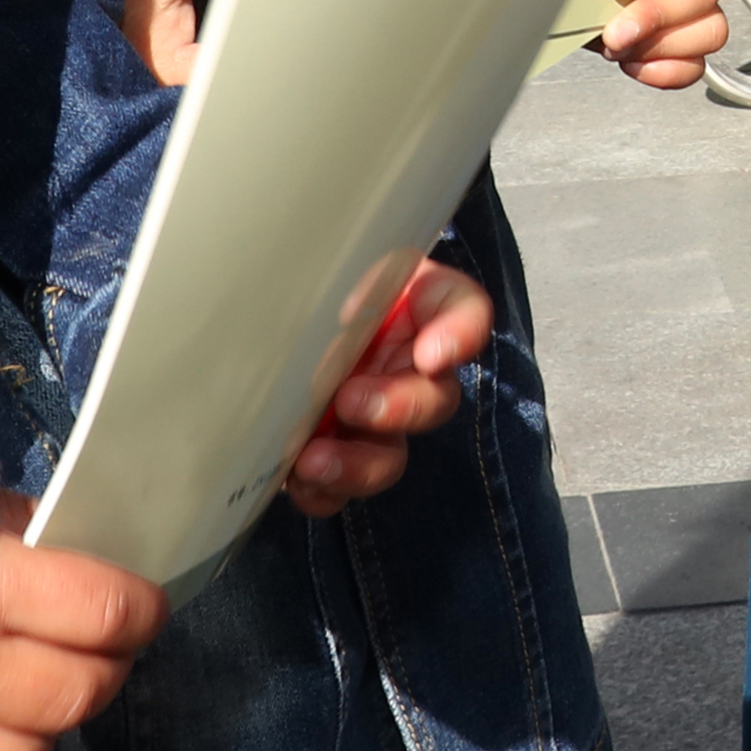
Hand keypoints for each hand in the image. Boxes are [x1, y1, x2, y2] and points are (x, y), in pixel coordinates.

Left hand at [278, 262, 492, 515]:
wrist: (284, 305)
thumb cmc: (318, 275)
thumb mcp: (334, 258)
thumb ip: (345, 274)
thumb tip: (342, 314)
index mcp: (419, 307)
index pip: (466, 312)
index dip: (459, 337)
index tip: (431, 352)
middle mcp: (409, 368)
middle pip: (436, 400)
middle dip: (398, 408)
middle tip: (351, 401)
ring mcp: (375, 416)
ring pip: (390, 456)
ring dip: (358, 466)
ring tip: (313, 462)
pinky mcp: (338, 450)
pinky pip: (343, 487)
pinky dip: (323, 492)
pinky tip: (298, 483)